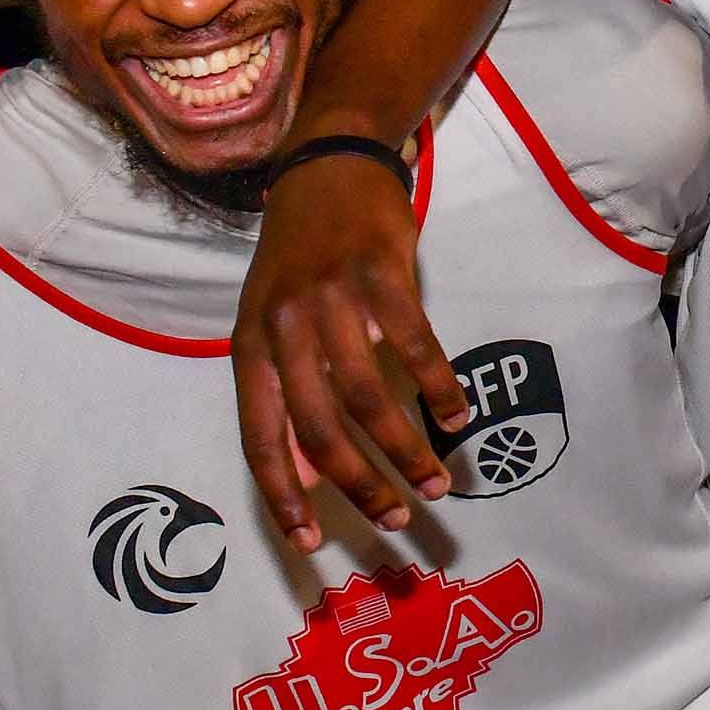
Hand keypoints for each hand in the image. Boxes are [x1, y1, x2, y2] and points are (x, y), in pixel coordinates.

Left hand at [234, 147, 464, 545]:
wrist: (328, 165)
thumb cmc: (300, 258)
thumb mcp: (272, 325)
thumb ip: (284, 397)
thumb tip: (302, 478)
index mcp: (251, 345)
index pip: (260, 436)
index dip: (284, 495)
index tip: (312, 544)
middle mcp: (284, 326)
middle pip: (320, 427)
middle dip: (361, 484)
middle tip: (398, 517)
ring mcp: (333, 298)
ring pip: (370, 396)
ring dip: (408, 448)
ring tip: (438, 480)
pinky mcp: (382, 273)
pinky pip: (416, 346)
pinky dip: (440, 388)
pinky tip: (457, 416)